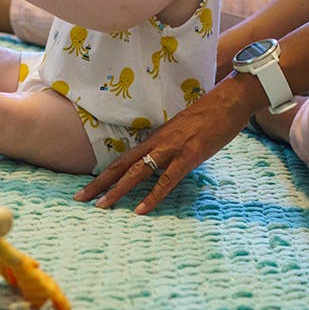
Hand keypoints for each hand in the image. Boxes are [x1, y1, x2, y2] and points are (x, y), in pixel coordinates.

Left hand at [73, 81, 253, 213]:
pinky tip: (141, 210)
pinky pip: (167, 179)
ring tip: (102, 207)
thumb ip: (170, 146)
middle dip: (99, 184)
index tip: (87, 189)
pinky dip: (153, 196)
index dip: (104, 174)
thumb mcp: (183, 131)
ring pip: (138, 172)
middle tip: (79, 199)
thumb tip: (162, 162)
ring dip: (118, 191)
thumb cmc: (210, 115)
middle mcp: (157, 143)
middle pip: (121, 165)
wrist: (229, 99)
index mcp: (155, 138)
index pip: (122, 159)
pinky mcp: (189, 155)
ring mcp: (172, 148)